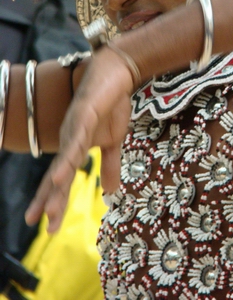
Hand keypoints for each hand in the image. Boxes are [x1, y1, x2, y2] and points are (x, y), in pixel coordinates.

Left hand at [25, 46, 133, 231]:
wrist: (117, 74)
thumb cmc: (113, 104)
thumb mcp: (114, 140)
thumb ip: (109, 164)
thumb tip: (111, 192)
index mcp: (76, 147)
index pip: (62, 178)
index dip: (54, 200)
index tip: (48, 224)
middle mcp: (69, 140)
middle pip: (58, 176)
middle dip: (51, 202)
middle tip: (46, 227)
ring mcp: (74, 128)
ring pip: (63, 163)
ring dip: (55, 189)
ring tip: (48, 213)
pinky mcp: (83, 115)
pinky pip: (75, 141)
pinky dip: (67, 160)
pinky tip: (59, 177)